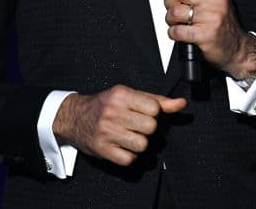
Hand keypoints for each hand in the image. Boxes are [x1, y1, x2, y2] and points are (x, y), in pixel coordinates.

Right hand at [53, 85, 186, 165]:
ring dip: (140, 144)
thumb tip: (181, 104)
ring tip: (130, 137)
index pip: (155, 109)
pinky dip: (130, 156)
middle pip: (151, 127)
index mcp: (122, 95)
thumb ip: (157, 100)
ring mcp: (107, 132)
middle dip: (148, 129)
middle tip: (137, 126)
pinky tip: (123, 147)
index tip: (145, 113)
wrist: (75, 117)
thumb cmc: (106, 105)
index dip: (154, 114)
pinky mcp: (102, 149)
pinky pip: (129, 159)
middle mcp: (113, 113)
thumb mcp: (130, 96)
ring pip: (142, 145)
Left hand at [163, 0, 254, 78]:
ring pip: (175, 11)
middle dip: (169, 1)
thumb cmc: (224, 22)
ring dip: (170, 19)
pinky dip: (173, 33)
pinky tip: (179, 33)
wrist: (237, 46)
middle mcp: (216, 0)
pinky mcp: (206, 35)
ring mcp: (212, 17)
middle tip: (173, 8)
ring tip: (176, 22)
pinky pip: (178, 31)